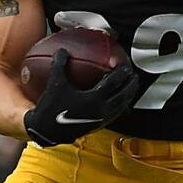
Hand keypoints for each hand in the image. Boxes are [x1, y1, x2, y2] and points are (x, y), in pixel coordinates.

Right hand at [22, 50, 141, 146]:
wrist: (47, 131)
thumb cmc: (51, 109)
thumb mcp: (55, 84)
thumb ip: (60, 65)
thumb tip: (62, 51)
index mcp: (94, 99)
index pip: (114, 83)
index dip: (121, 72)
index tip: (126, 65)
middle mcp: (101, 110)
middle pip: (123, 95)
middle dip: (131, 85)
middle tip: (134, 76)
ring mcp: (101, 119)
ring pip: (121, 106)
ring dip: (129, 96)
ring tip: (131, 88)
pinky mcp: (98, 126)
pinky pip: (115, 114)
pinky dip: (120, 106)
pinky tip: (118, 103)